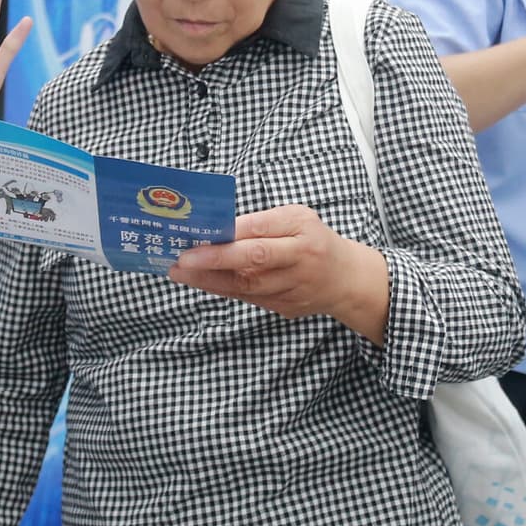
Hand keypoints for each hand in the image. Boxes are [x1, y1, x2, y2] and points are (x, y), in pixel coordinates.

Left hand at [168, 206, 389, 339]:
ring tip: (180, 272)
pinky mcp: (285, 308)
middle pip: (254, 262)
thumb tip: (220, 229)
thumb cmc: (313, 239)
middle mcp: (300, 262)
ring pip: (247, 286)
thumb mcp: (296, 217)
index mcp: (302, 231)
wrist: (345, 279)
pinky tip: (200, 281)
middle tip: (181, 259)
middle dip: (214, 260)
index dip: (229, 235)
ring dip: (209, 280)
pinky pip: (249, 298)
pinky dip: (222, 289)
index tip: (198, 235)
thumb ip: (262, 222)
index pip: (261, 233)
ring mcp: (294, 289)